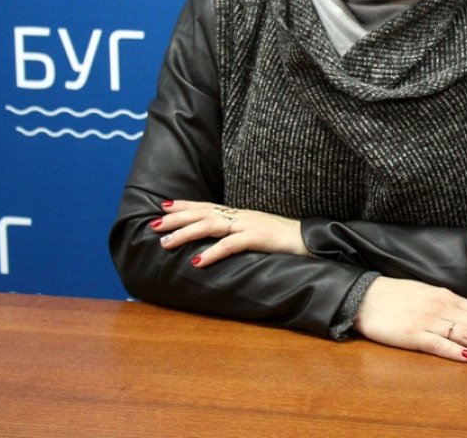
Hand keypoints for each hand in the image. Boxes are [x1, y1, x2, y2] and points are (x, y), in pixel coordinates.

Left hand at [150, 200, 306, 266]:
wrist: (312, 240)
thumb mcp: (258, 234)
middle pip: (203, 213)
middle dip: (176, 219)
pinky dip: (212, 252)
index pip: (208, 206)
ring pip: (211, 226)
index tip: (163, 206)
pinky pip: (231, 245)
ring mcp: (250, 225)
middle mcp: (241, 216)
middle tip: (153, 225)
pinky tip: (197, 261)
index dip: (185, 206)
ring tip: (165, 243)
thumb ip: (238, 235)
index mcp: (240, 214)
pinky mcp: (259, 237)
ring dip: (185, 234)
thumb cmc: (285, 240)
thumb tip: (218, 242)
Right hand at [353, 277, 466, 362]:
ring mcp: (427, 321)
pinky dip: (453, 350)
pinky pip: (435, 344)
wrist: (364, 296)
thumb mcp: (429, 295)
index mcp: (447, 297)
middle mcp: (442, 307)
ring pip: (465, 333)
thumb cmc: (397, 297)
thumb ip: (451, 306)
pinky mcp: (411, 335)